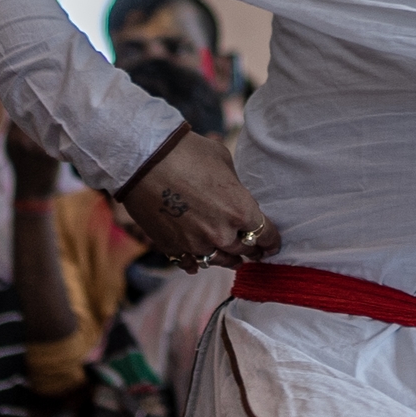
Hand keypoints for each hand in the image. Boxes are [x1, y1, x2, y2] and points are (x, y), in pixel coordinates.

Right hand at [116, 133, 278, 269]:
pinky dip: (197, 262)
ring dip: (228, 259)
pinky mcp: (173, 249)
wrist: (144, 160)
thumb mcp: (224, 162)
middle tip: (254, 250)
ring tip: (232, 259)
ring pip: (220, 261)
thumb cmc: (187, 153)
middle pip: (245, 251)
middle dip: (251, 249)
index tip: (272, 244)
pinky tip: (199, 262)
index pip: (265, 235)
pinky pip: (192, 263)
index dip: (271, 241)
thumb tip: (235, 196)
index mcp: (240, 211)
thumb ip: (235, 186)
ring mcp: (196, 245)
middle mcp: (221, 234)